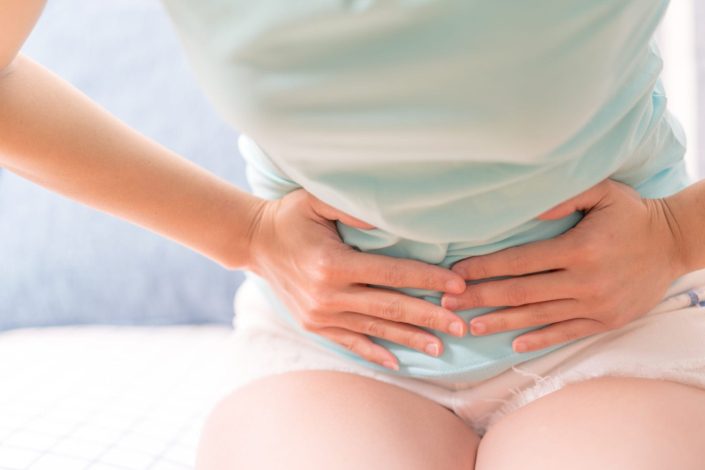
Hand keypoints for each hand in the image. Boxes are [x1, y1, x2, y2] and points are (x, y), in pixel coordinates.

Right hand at [245, 189, 468, 370]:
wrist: (254, 243)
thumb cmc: (289, 217)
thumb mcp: (315, 199)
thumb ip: (351, 208)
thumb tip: (387, 219)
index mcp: (333, 263)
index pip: (392, 274)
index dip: (427, 280)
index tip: (457, 286)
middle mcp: (328, 294)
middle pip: (390, 307)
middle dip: (430, 317)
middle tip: (462, 325)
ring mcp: (320, 314)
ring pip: (375, 329)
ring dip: (409, 338)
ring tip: (440, 347)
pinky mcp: (314, 325)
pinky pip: (350, 342)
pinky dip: (375, 352)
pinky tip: (397, 362)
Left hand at [441, 178, 683, 353]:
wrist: (674, 243)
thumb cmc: (632, 213)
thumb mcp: (602, 192)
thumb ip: (563, 197)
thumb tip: (529, 210)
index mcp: (578, 249)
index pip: (519, 261)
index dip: (485, 267)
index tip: (456, 273)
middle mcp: (583, 281)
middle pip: (521, 292)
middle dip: (481, 298)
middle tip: (449, 303)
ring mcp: (595, 304)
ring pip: (538, 316)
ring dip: (501, 322)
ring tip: (471, 326)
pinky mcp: (607, 320)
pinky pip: (566, 333)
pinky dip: (539, 339)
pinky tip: (515, 344)